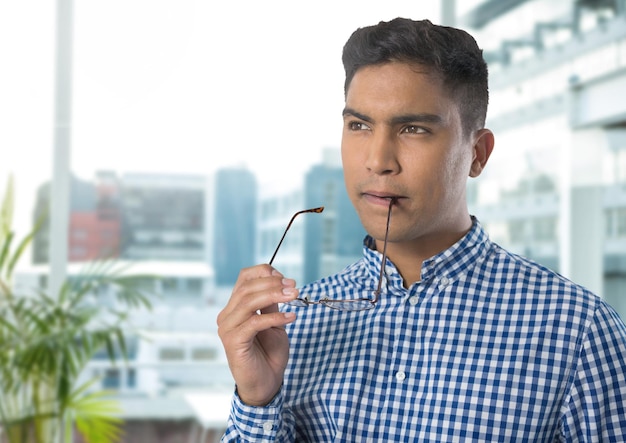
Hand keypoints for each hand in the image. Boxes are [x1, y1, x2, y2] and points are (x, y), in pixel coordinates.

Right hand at [217, 264, 297, 405]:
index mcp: (235, 307)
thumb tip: (280, 282)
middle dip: (273, 284)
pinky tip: (291, 317)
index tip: (285, 278)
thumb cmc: (269, 354)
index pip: (243, 278)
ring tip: (294, 296)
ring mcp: (227, 328)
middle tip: (294, 287)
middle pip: (247, 288)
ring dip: (274, 295)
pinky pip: (254, 323)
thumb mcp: (274, 322)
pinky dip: (274, 317)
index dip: (264, 273)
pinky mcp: (233, 341)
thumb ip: (271, 304)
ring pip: (248, 302)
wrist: (266, 384)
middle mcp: (227, 315)